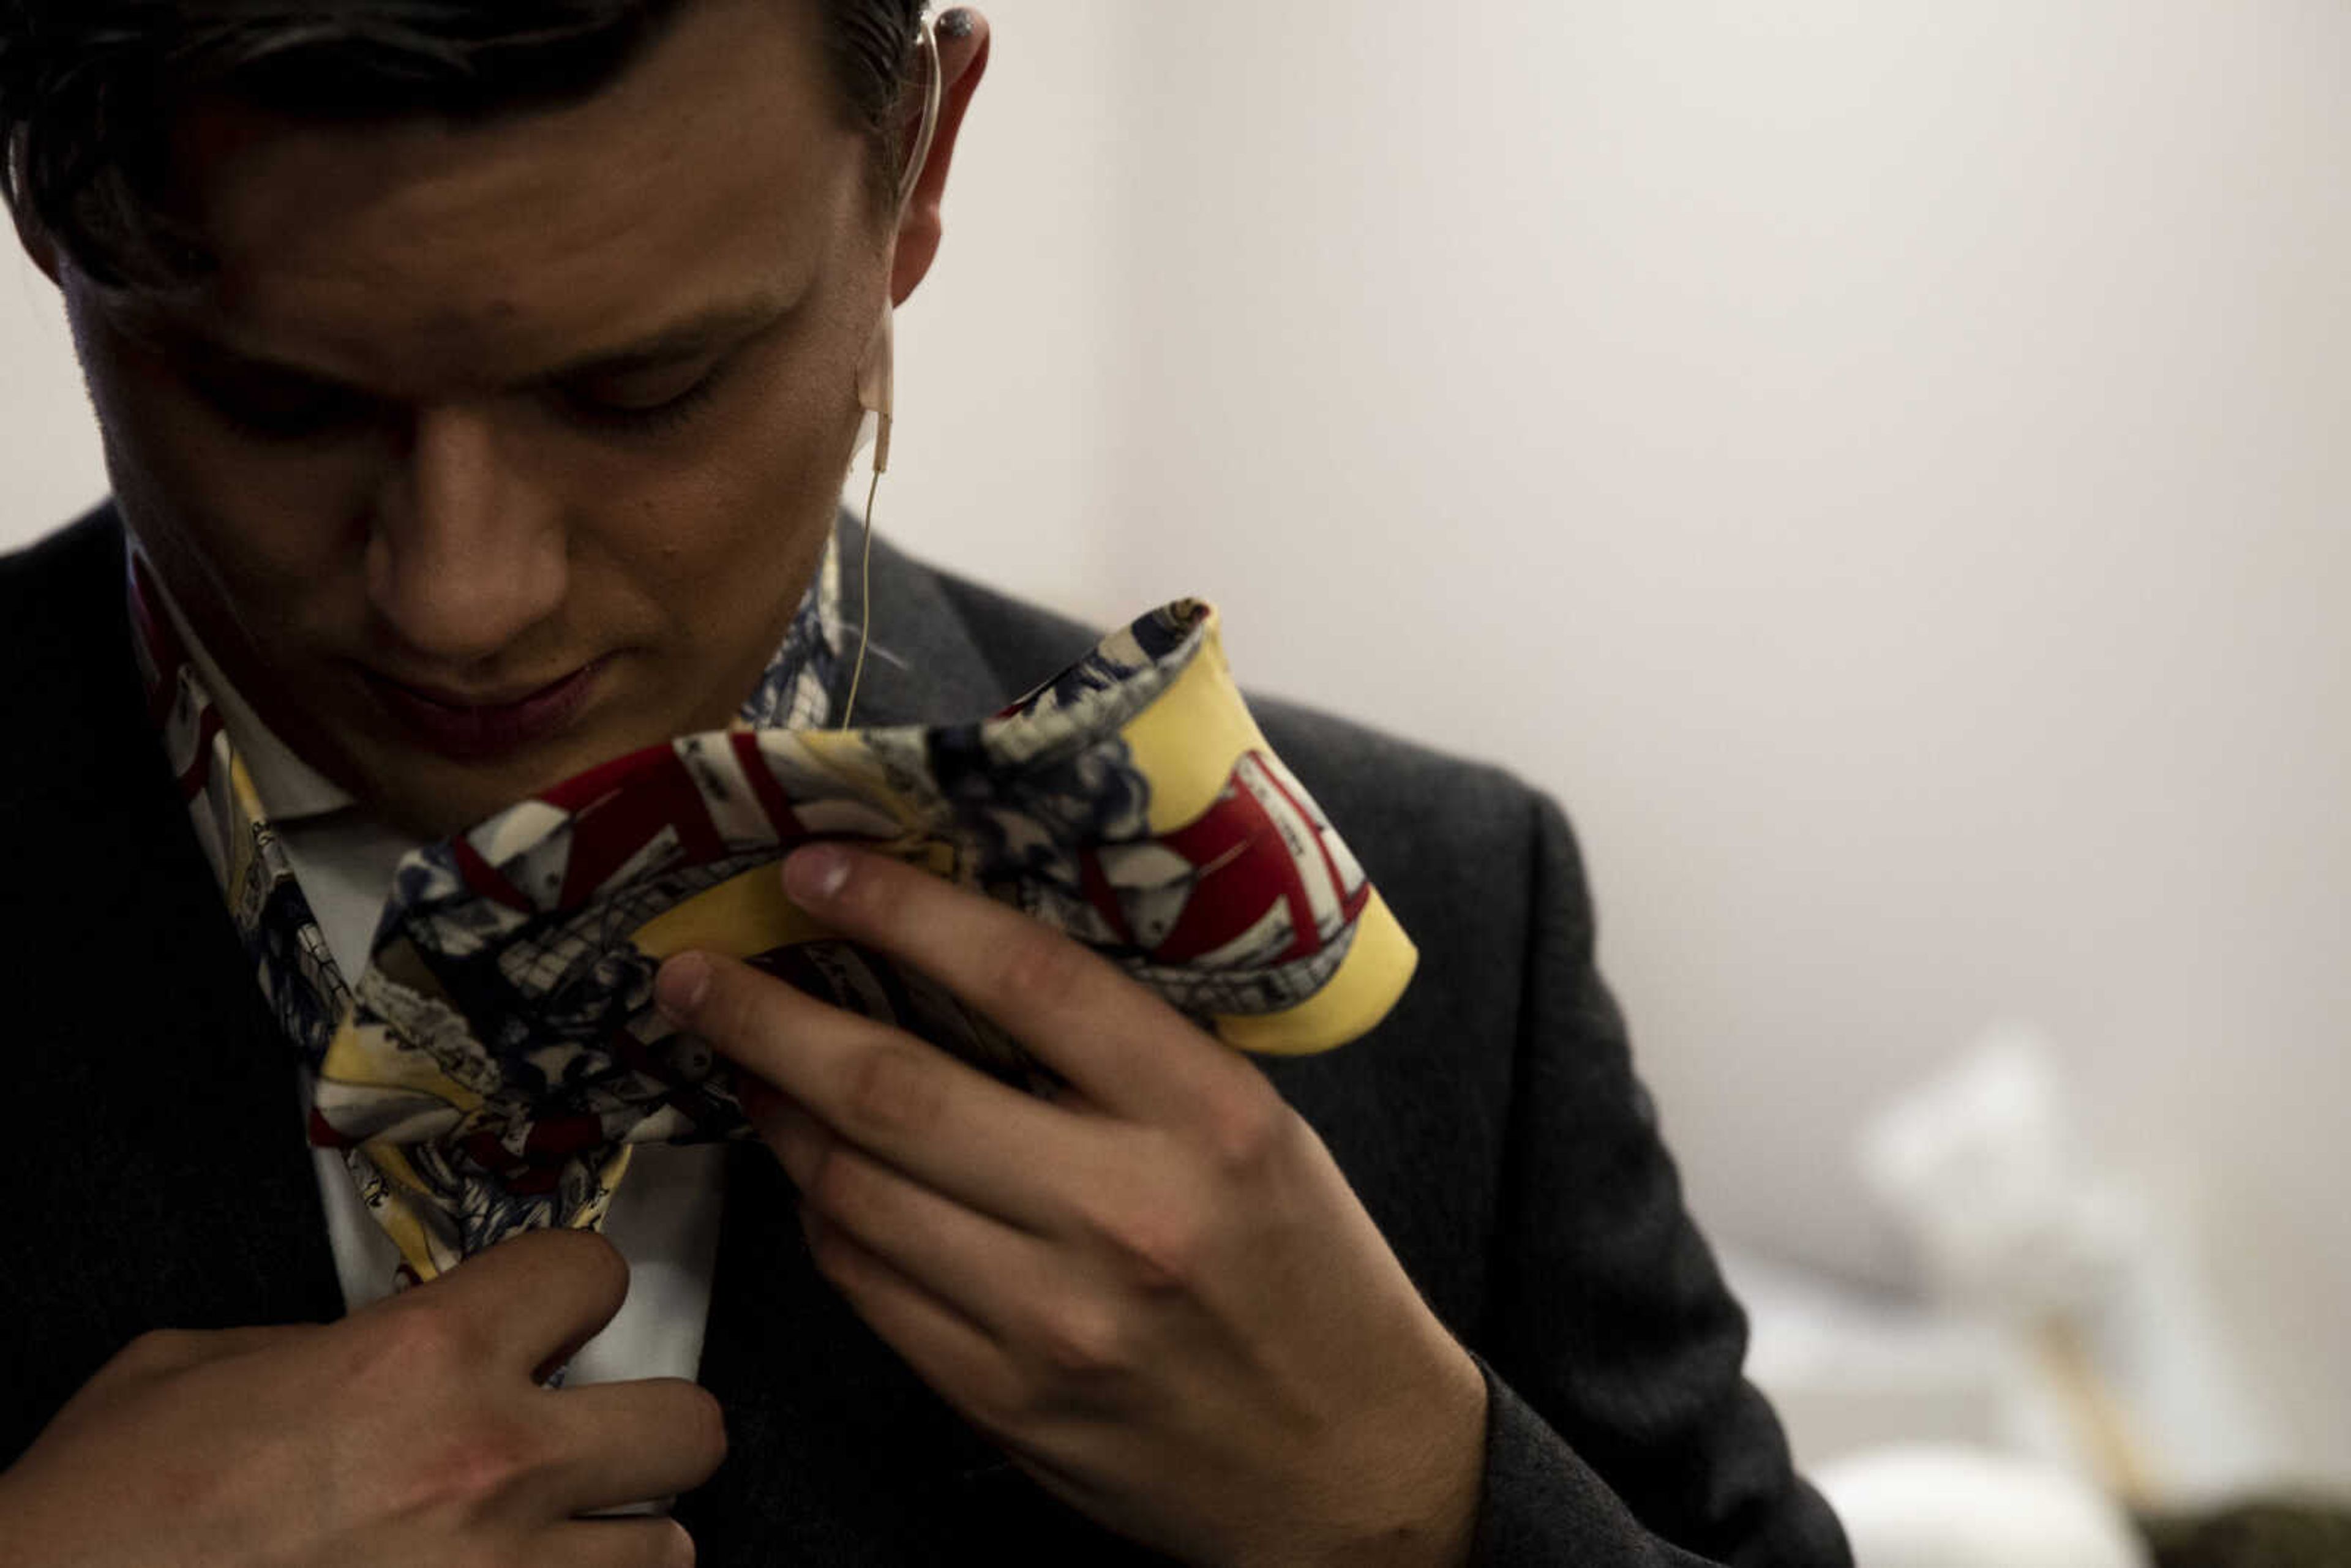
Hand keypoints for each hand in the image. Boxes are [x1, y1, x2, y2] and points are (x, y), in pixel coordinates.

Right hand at [0, 1230, 723, 1567]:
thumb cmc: (103, 1514)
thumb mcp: (200, 1367)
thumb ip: (329, 1342)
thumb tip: (389, 1347)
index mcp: (420, 1361)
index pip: (595, 1272)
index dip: (571, 1288)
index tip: (550, 1313)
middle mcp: (489, 1467)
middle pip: (690, 1426)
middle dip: (646, 1427)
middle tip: (590, 1439)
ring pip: (669, 1554)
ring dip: (622, 1542)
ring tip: (561, 1542)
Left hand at [656, 844, 1487, 1567]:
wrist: (1348, 1466)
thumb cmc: (1306, 1271)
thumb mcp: (1257, 1128)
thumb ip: (1130, 1055)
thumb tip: (962, 962)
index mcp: (1210, 1117)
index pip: (1027, 980)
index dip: (903, 912)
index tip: (816, 871)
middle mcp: (1127, 1213)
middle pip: (898, 1092)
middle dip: (769, 1020)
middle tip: (695, 975)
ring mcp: (1054, 1319)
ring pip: (857, 1193)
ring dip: (780, 1118)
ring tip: (747, 1067)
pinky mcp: (1004, 1400)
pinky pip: (869, 1287)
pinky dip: (826, 1218)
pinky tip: (817, 1176)